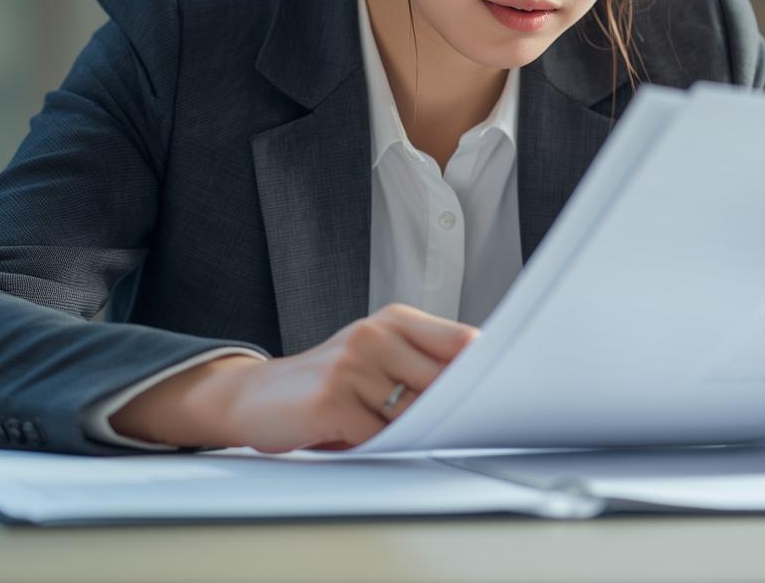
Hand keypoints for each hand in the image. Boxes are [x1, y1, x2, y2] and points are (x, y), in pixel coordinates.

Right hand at [110, 303, 477, 452]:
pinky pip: (380, 435)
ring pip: (415, 413)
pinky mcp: (334, 399)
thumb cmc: (329, 382)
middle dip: (452, 409)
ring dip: (411, 431)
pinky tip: (356, 436)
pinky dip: (376, 445)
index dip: (485, 370)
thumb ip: (423, 366)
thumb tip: (480, 392)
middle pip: (444, 381)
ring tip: (391, 427)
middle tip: (461, 425)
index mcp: (394, 320)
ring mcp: (354, 364)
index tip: (508, 392)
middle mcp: (376, 333)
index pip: (461, 341)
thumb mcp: (377, 359)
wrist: (257, 396)